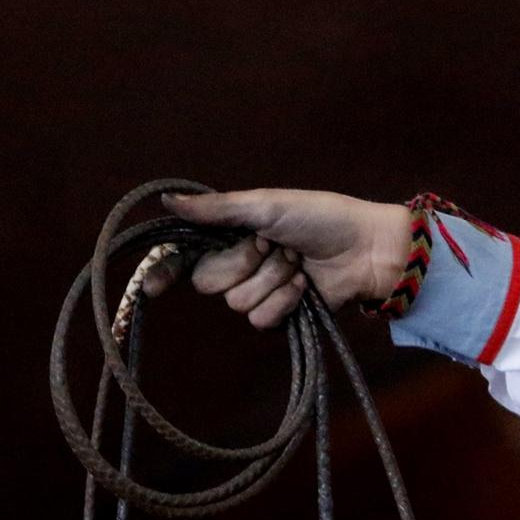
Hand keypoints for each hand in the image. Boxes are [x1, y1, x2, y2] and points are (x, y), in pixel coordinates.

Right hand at [147, 188, 410, 327]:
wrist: (366, 249)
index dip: (164, 271)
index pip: (185, 257)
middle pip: (207, 282)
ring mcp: (261, 291)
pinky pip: (261, 321)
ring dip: (270, 280)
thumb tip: (166, 199)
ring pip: (237, 303)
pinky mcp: (282, 316)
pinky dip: (284, 301)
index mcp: (233, 233)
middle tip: (271, 245)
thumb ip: (216, 208)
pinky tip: (305, 287)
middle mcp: (241, 264)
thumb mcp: (266, 205)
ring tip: (297, 262)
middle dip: (241, 263)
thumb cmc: (322, 217)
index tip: (152, 286)